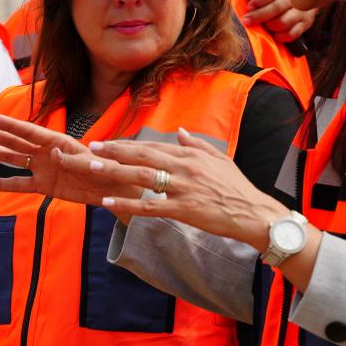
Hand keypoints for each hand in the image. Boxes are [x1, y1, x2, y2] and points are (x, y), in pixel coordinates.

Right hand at [0, 114, 138, 205]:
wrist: (115, 188)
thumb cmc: (109, 170)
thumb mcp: (95, 163)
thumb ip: (75, 159)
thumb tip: (55, 155)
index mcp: (58, 141)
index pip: (29, 131)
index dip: (10, 124)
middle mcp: (46, 152)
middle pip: (14, 142)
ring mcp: (43, 169)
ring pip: (11, 159)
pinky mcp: (44, 187)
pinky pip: (18, 185)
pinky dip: (0, 184)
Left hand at [55, 127, 282, 244]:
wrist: (253, 214)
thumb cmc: (237, 188)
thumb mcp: (219, 159)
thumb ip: (195, 144)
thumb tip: (178, 131)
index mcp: (189, 155)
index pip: (152, 145)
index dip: (127, 144)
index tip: (107, 142)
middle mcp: (184, 167)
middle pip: (142, 155)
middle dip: (114, 150)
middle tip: (91, 147)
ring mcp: (183, 187)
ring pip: (141, 176)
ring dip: (114, 170)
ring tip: (93, 167)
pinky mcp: (183, 209)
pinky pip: (149, 206)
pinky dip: (127, 203)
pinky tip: (108, 201)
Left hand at [240, 0, 316, 41]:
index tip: (249, 7)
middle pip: (278, 7)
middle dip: (260, 15)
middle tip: (247, 20)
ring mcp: (304, 8)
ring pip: (286, 21)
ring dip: (270, 26)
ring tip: (260, 26)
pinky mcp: (307, 20)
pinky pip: (294, 32)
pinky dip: (282, 36)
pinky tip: (273, 34)